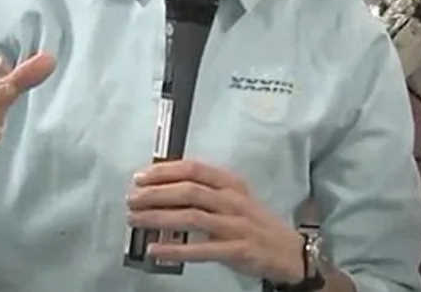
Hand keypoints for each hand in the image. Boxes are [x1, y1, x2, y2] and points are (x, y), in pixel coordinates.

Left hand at [126, 159, 305, 283]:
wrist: (288, 251)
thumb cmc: (254, 222)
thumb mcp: (235, 198)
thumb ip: (205, 191)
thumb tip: (163, 187)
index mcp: (230, 183)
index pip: (193, 169)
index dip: (164, 171)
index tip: (140, 176)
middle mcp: (233, 200)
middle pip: (188, 191)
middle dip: (155, 194)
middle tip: (131, 199)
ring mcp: (236, 225)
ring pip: (190, 216)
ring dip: (158, 217)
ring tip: (135, 220)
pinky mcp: (237, 250)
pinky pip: (201, 249)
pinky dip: (175, 249)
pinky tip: (155, 249)